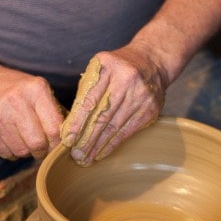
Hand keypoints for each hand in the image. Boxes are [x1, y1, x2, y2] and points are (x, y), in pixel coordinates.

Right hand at [0, 67, 64, 159]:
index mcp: (36, 89)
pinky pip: (5, 154)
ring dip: (26, 152)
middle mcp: (15, 100)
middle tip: (40, 148)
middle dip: (42, 151)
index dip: (58, 143)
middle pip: (37, 143)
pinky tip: (9, 139)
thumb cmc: (17, 90)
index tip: (57, 146)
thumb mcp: (39, 91)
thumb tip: (72, 141)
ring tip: (23, 139)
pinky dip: (11, 152)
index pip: (54, 128)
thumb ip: (56, 113)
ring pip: (21, 151)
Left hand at [60, 47, 166, 165]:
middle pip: (102, 116)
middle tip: (75, 155)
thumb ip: (86, 92)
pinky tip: (102, 153)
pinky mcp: (150, 109)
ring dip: (98, 145)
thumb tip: (69, 125)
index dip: (77, 122)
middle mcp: (126, 80)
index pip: (89, 99)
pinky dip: (113, 144)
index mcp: (108, 66)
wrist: (152, 62)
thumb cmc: (117, 68)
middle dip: (87, 138)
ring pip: (115, 126)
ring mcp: (140, 96)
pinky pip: (127, 131)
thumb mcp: (99, 69)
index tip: (68, 139)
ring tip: (86, 158)